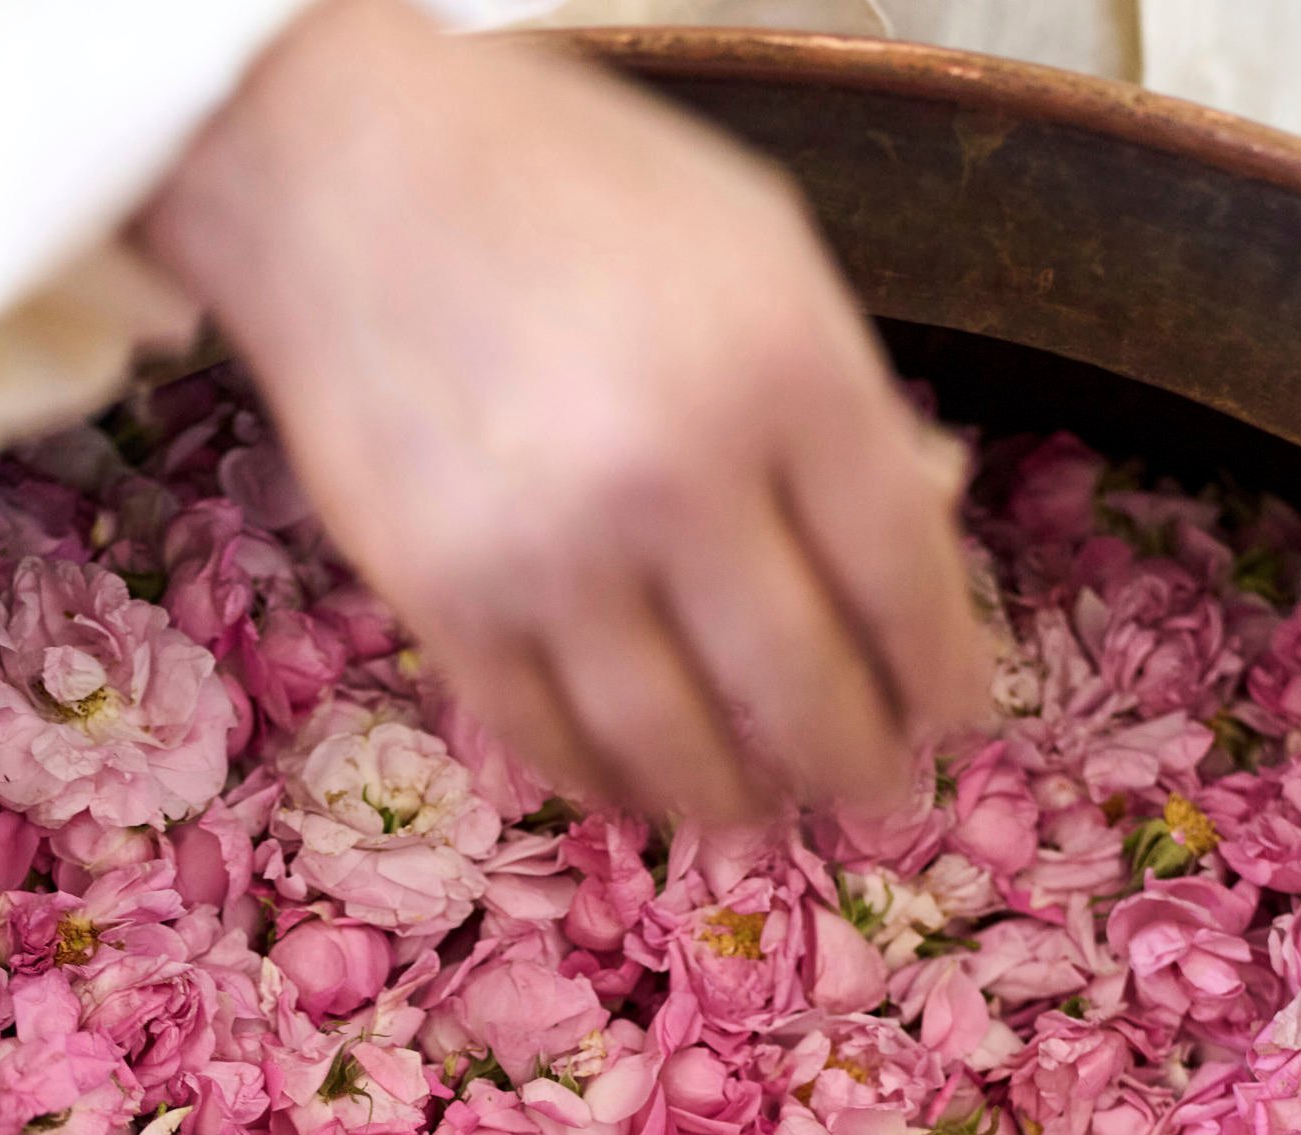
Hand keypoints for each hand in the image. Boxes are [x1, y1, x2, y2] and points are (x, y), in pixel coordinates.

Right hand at [141, 0, 991, 823]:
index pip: (905, 579)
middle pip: (807, 692)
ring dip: (740, 798)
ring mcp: (549, 552)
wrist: (344, 167)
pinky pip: (551, 742)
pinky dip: (613, 782)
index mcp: (782, 366)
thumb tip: (930, 514)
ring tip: (765, 800)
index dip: (945, 674)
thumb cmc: (571, 185)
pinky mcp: (442, 601)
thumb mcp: (758, 240)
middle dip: (860, 762)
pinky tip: (645, 779)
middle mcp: (673, 475)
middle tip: (875, 788)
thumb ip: (845, 385)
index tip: (956, 716)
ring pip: (679, 749)